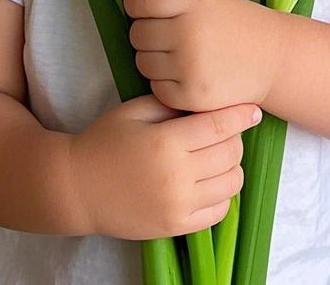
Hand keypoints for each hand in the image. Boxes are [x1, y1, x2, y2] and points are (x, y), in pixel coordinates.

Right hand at [67, 94, 260, 239]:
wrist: (76, 188)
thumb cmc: (104, 141)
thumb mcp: (135, 110)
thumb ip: (171, 104)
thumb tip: (204, 103)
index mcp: (166, 142)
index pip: (219, 127)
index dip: (240, 115)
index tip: (253, 110)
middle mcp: (177, 176)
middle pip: (230, 153)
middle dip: (235, 137)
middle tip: (225, 130)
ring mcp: (178, 205)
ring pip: (231, 183)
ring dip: (232, 166)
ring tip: (218, 155)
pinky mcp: (175, 227)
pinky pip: (219, 212)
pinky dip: (223, 195)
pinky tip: (210, 181)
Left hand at [123, 0, 283, 112]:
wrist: (273, 59)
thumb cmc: (234, 24)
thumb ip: (169, 1)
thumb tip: (128, 10)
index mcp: (191, 0)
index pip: (139, 0)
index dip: (136, 5)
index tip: (145, 10)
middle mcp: (187, 32)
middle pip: (136, 33)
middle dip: (147, 34)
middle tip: (171, 35)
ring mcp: (188, 67)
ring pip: (142, 62)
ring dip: (154, 59)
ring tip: (180, 55)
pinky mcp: (190, 96)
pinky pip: (155, 88)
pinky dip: (165, 83)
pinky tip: (186, 75)